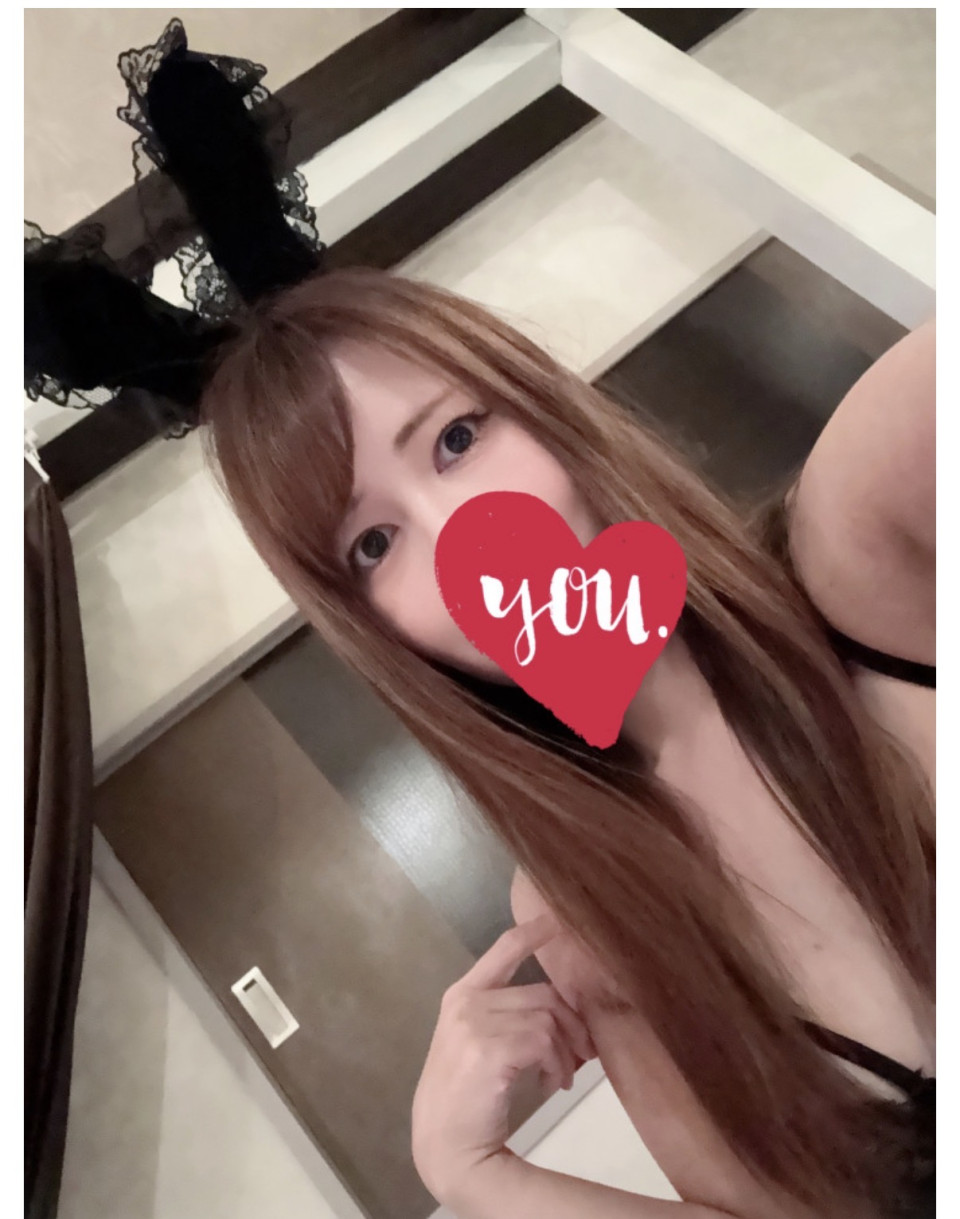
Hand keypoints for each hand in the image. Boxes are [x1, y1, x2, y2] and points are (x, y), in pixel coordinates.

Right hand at [411, 911, 597, 1204]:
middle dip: (572, 1023)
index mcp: (462, 995)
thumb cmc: (464, 1100)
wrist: (444, 1146)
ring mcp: (474, 1024)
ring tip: (561, 1078)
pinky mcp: (489, 1049)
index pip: (502, 949)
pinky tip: (552, 1085)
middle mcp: (467, 1002)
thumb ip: (511, 1019)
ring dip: (565, 1052)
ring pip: (548, 1019)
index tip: (556, 921)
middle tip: (585, 1053)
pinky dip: (558, 1066)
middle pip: (543, 994)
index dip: (533, 932)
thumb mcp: (480, 1046)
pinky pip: (544, 1043)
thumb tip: (566, 1012)